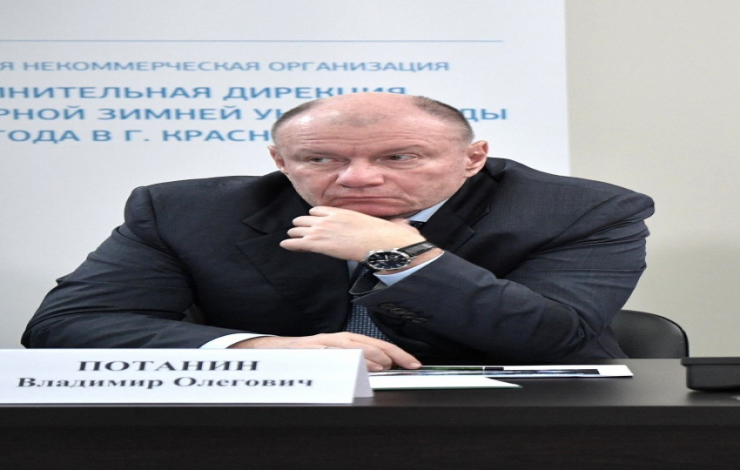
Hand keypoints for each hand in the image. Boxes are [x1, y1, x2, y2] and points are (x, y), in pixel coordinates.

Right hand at [228, 332, 422, 370]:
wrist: (271, 352)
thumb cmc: (305, 356)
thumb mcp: (334, 357)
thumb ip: (356, 361)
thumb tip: (383, 368)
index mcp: (344, 339)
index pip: (376, 343)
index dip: (397, 352)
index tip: (413, 362)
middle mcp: (334, 339)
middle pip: (366, 342)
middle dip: (387, 353)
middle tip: (402, 364)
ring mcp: (320, 344)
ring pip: (348, 347)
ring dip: (368, 356)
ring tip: (383, 366)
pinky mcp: (306, 352)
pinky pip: (326, 355)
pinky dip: (341, 359)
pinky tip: (352, 365)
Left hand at [280, 206, 424, 261]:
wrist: (384, 245)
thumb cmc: (389, 237)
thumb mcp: (390, 224)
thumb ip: (393, 223)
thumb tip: (406, 225)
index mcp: (342, 211)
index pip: (318, 209)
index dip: (315, 217)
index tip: (313, 222)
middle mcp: (330, 218)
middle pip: (305, 218)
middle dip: (302, 225)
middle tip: (299, 230)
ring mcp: (323, 230)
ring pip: (298, 229)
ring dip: (295, 234)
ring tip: (291, 237)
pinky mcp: (319, 244)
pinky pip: (298, 242)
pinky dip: (290, 244)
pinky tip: (284, 245)